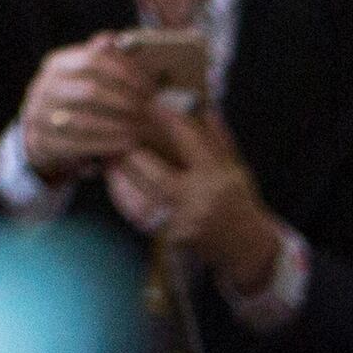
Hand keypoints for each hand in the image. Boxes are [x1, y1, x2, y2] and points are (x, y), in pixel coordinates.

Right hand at [14, 34, 162, 188]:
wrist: (41, 130)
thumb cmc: (74, 97)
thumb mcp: (81, 73)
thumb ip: (99, 57)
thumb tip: (113, 38)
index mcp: (56, 64)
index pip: (92, 60)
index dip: (124, 72)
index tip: (149, 86)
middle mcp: (44, 86)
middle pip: (89, 91)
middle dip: (124, 101)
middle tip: (147, 109)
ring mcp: (39, 115)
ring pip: (83, 120)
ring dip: (116, 126)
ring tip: (140, 129)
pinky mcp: (43, 142)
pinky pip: (78, 145)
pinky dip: (105, 145)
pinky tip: (126, 145)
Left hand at [108, 97, 285, 283]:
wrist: (246, 249)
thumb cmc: (239, 202)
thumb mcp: (236, 169)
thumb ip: (219, 140)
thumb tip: (204, 107)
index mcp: (216, 177)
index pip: (189, 141)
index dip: (168, 120)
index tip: (150, 103)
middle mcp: (198, 200)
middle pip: (155, 172)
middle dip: (132, 152)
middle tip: (116, 132)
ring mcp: (181, 222)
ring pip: (140, 196)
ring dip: (119, 175)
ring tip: (107, 156)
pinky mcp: (168, 237)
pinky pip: (138, 215)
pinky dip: (122, 196)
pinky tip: (113, 180)